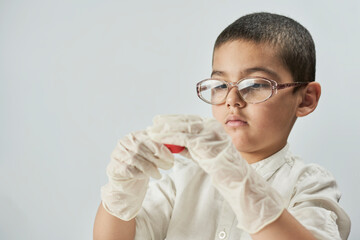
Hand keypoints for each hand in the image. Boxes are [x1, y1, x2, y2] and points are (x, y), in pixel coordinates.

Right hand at [101, 130, 173, 220]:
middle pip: (142, 148)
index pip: (150, 138)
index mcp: (136, 135)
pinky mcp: (114, 166)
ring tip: (158, 174)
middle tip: (168, 166)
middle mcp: (125, 142)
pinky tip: (146, 177)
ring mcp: (118, 154)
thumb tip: (177, 146)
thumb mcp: (153, 154)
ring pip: (136, 159)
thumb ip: (161, 148)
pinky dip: (140, 174)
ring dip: (150, 168)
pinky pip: (129, 169)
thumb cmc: (143, 166)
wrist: (128, 182)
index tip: (171, 157)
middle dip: (158, 159)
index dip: (162, 148)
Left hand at [147, 114, 284, 232]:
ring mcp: (210, 134)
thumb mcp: (205, 153)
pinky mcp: (206, 144)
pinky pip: (183, 139)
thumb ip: (192, 146)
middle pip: (185, 121)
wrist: (239, 181)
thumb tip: (176, 143)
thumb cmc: (224, 170)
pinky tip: (160, 139)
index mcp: (214, 127)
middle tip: (153, 123)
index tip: (160, 120)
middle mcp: (213, 127)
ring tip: (152, 131)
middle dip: (167, 122)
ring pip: (182, 128)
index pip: (190, 120)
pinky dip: (170, 138)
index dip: (174, 120)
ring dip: (165, 130)